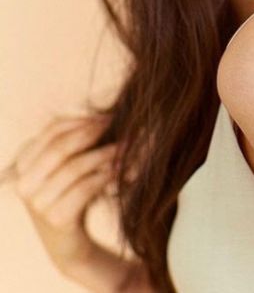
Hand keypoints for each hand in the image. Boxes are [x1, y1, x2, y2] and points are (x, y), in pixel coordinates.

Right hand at [11, 115, 118, 275]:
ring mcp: (37, 203)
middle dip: (92, 133)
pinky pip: (85, 187)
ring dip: (104, 154)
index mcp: (24, 163)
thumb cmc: (71, 195)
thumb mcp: (66, 165)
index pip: (52, 130)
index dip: (81, 120)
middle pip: (60, 146)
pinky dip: (106, 175)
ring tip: (125, 148)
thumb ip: (74, 140)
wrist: (70, 244)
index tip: (106, 118)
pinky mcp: (55, 218)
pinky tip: (120, 171)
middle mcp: (24, 183)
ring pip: (74, 166)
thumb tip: (102, 114)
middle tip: (117, 128)